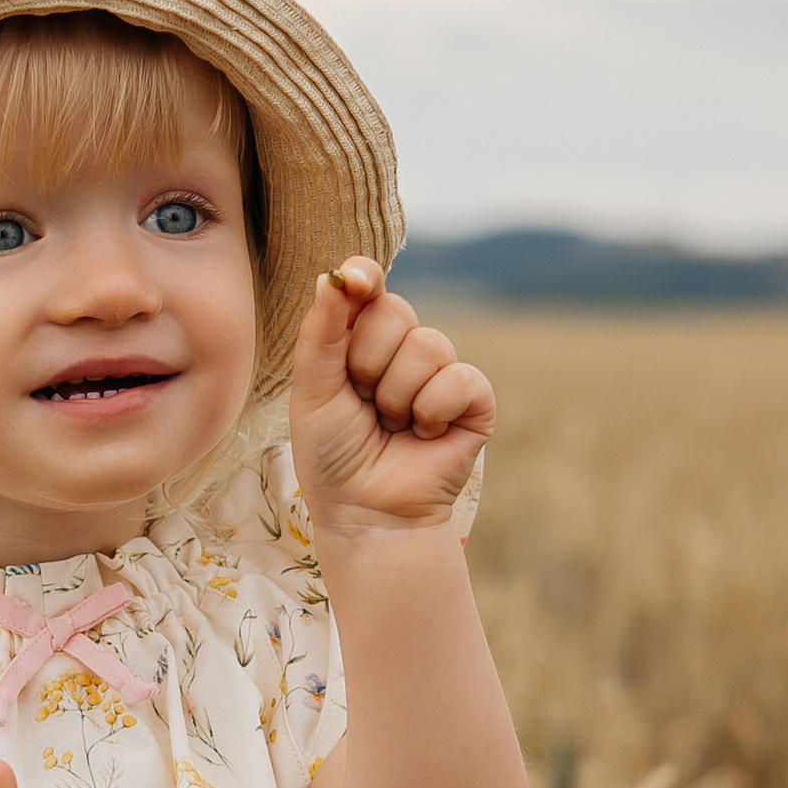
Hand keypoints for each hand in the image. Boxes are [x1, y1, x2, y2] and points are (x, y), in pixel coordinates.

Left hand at [287, 260, 495, 544]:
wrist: (364, 511)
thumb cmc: (332, 455)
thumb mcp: (312, 391)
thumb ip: (321, 332)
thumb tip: (334, 275)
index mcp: (359, 340)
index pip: (368, 288)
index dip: (364, 277)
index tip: (357, 279)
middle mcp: (403, 350)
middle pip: (395, 311)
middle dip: (367, 361)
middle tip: (360, 400)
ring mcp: (441, 374)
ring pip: (428, 346)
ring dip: (397, 396)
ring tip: (390, 426)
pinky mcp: (474, 402)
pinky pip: (460, 379)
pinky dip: (433, 411)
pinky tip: (423, 436)